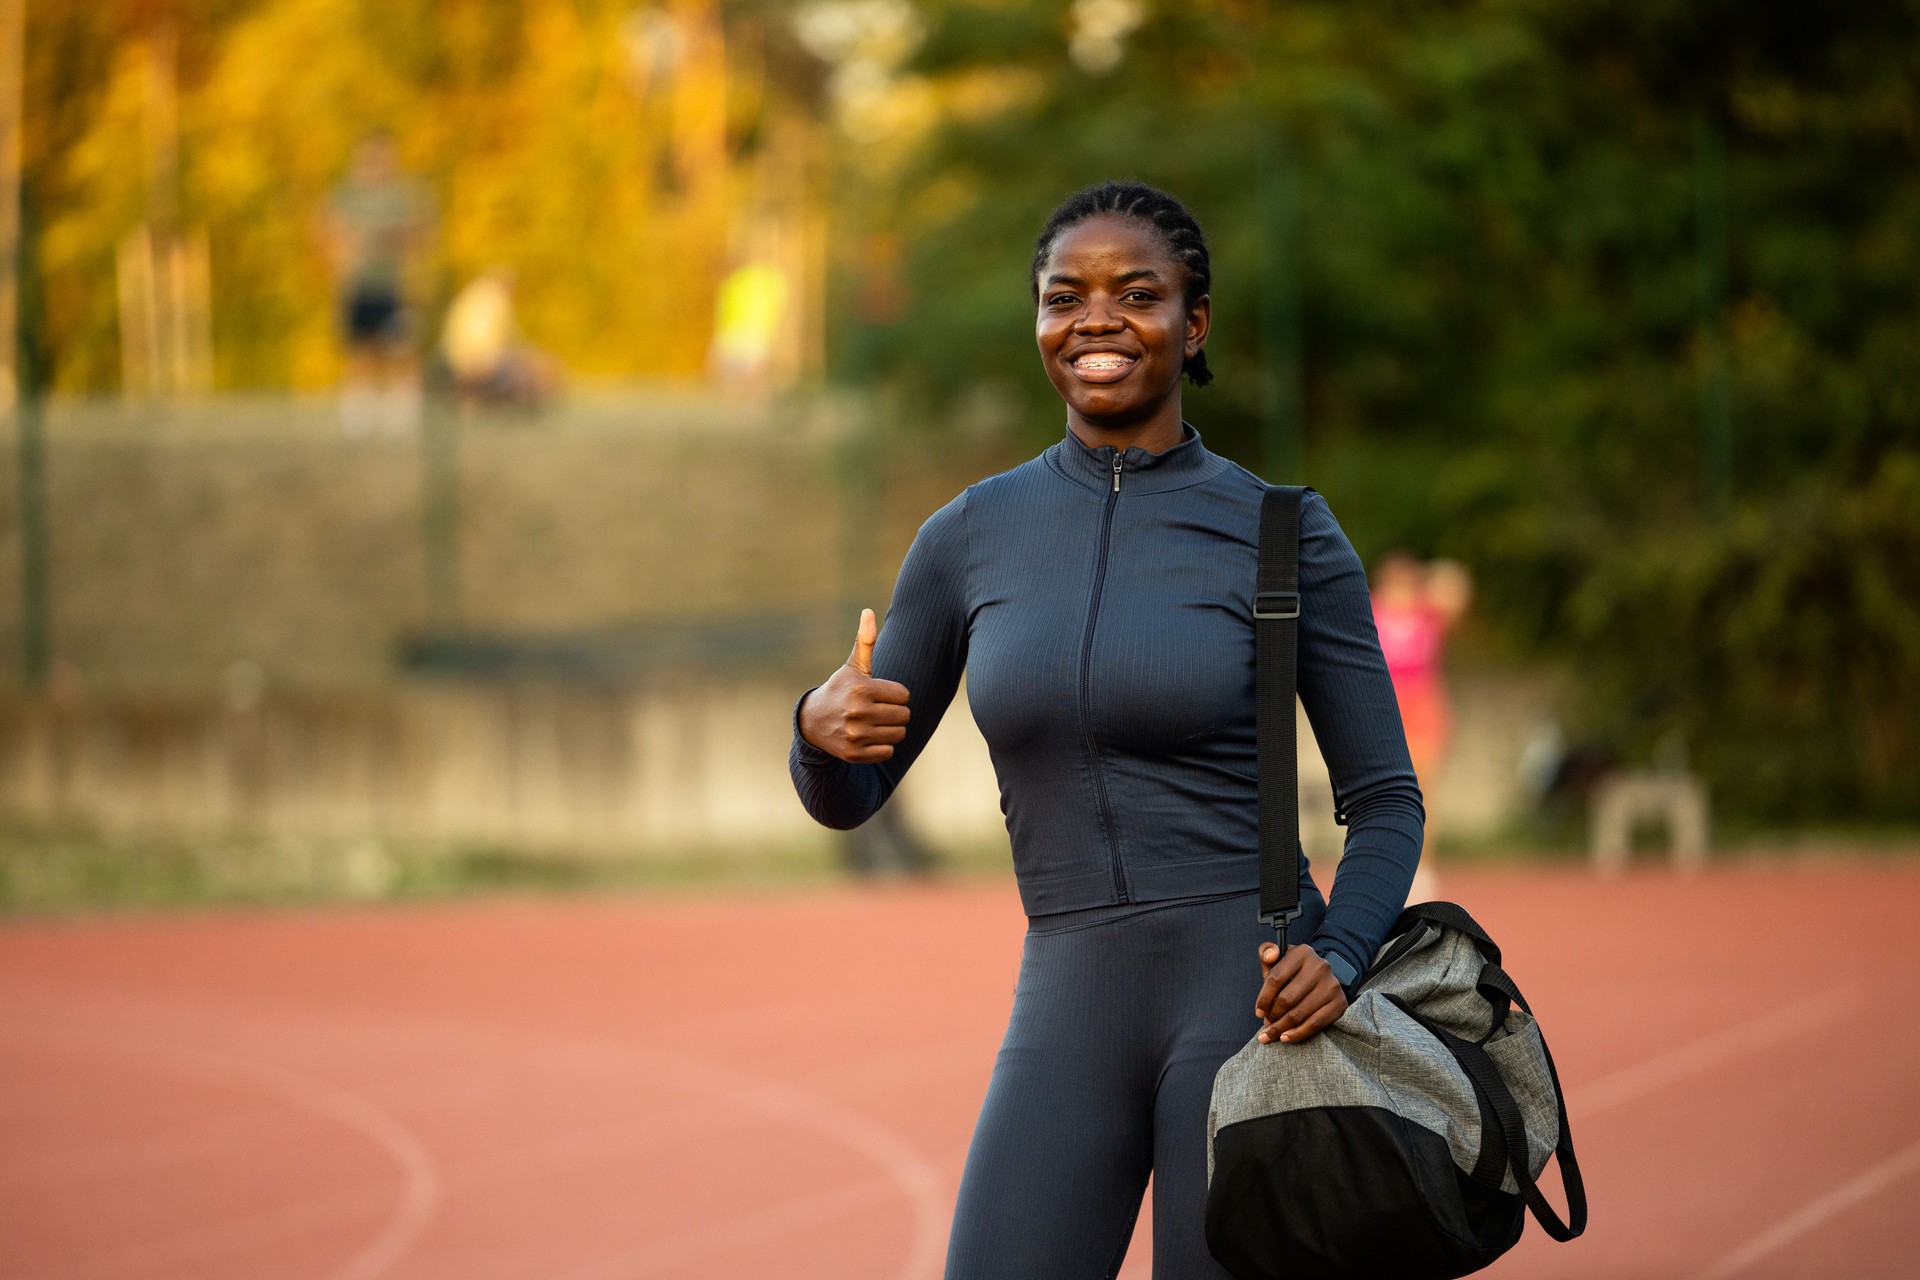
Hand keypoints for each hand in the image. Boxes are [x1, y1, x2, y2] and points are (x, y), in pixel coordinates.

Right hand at [798, 608, 912, 763]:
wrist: (814, 721)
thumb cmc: (842, 689)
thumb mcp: (853, 666)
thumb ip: (865, 641)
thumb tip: (868, 611)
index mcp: (862, 688)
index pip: (904, 695)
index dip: (894, 694)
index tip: (877, 694)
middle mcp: (857, 712)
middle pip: (904, 716)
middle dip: (895, 712)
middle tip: (877, 710)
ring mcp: (855, 735)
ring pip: (899, 735)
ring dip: (891, 730)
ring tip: (873, 723)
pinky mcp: (853, 754)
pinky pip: (888, 752)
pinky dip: (882, 747)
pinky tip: (867, 737)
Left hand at [1253, 942, 1348, 1043]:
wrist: (1324, 979)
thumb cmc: (1294, 972)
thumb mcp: (1279, 960)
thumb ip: (1267, 953)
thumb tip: (1270, 956)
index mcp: (1302, 953)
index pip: (1276, 978)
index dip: (1263, 998)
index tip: (1258, 1012)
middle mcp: (1320, 967)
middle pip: (1287, 999)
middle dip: (1272, 1015)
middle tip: (1266, 1024)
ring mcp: (1331, 985)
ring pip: (1299, 1013)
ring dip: (1281, 1028)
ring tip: (1272, 1033)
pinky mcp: (1339, 1002)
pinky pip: (1314, 1024)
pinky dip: (1297, 1034)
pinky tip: (1286, 1037)